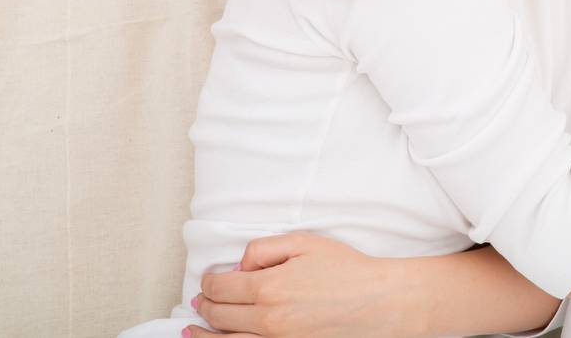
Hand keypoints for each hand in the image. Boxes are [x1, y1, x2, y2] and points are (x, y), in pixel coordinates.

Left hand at [189, 233, 417, 337]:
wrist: (378, 302)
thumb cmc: (346, 270)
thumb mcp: (304, 243)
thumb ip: (264, 249)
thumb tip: (239, 267)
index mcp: (268, 287)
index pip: (221, 288)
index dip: (208, 283)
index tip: (208, 281)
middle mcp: (267, 320)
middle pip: (219, 316)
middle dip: (204, 307)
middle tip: (198, 302)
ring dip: (204, 335)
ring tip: (192, 330)